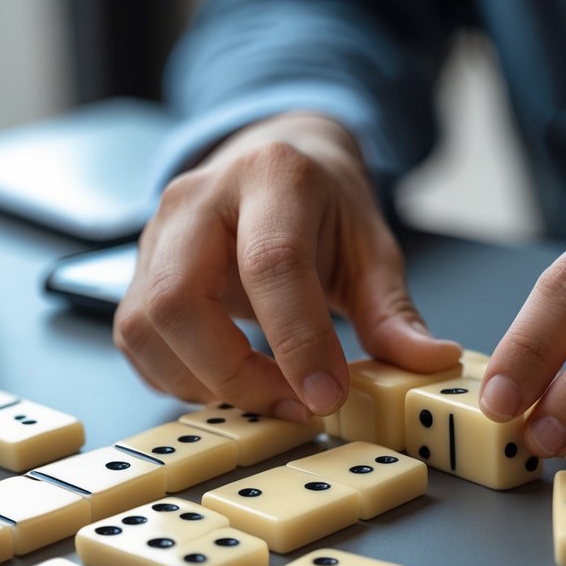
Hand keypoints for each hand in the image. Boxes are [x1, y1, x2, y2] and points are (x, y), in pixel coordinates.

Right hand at [114, 113, 459, 420]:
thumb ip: (393, 310)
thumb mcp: (372, 246)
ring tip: (266, 399)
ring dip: (202, 383)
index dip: (297, 340)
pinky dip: (179, 379)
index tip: (327, 397)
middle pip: (179, 298)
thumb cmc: (324, 204)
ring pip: (144, 326)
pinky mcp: (136, 271)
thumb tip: (429, 362)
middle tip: (294, 406)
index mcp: (271, 177)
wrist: (274, 159)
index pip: (271, 264)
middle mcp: (198, 198)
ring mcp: (156, 233)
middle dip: (233, 373)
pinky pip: (137, 341)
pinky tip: (230, 384)